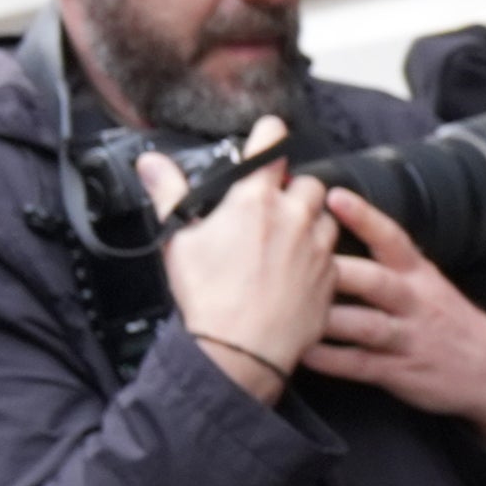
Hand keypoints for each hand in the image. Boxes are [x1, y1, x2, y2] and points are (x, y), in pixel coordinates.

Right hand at [142, 124, 331, 403]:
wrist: (240, 350)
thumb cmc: (208, 297)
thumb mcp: (178, 239)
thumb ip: (169, 193)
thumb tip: (152, 164)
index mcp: (255, 200)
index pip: (272, 145)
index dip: (269, 135)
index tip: (268, 135)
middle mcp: (294, 217)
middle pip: (307, 182)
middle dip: (291, 188)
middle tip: (270, 208)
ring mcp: (318, 247)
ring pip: (325, 217)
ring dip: (309, 220)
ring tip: (284, 240)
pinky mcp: (331, 277)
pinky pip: (333, 254)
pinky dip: (319, 255)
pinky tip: (297, 270)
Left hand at [306, 186, 485, 469]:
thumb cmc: (446, 321)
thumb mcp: (430, 284)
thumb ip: (389, 264)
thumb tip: (333, 237)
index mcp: (421, 276)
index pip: (393, 239)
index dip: (365, 217)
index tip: (335, 196)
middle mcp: (416, 303)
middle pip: (376, 281)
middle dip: (339, 271)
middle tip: (298, 258)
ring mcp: (408, 339)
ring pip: (367, 325)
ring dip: (329, 318)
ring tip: (293, 309)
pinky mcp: (400, 373)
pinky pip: (361, 365)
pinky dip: (330, 360)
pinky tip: (303, 352)